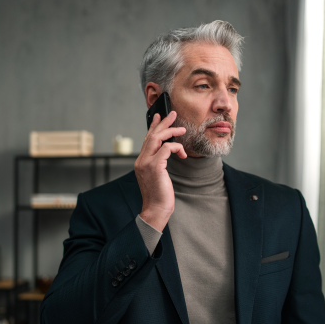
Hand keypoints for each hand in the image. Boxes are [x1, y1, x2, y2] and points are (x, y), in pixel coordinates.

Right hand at [134, 111, 186, 231]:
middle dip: (163, 123)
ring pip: (158, 138)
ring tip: (182, 130)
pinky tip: (183, 154)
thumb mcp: (158, 176)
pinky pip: (167, 148)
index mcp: (141, 162)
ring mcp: (146, 163)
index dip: (153, 127)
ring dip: (171, 131)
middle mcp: (141, 160)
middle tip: (173, 114)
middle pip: (152, 135)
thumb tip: (167, 152)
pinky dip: (177, 148)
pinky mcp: (155, 166)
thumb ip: (158, 164)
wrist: (156, 209)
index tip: (158, 117)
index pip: (146, 140)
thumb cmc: (159, 196)